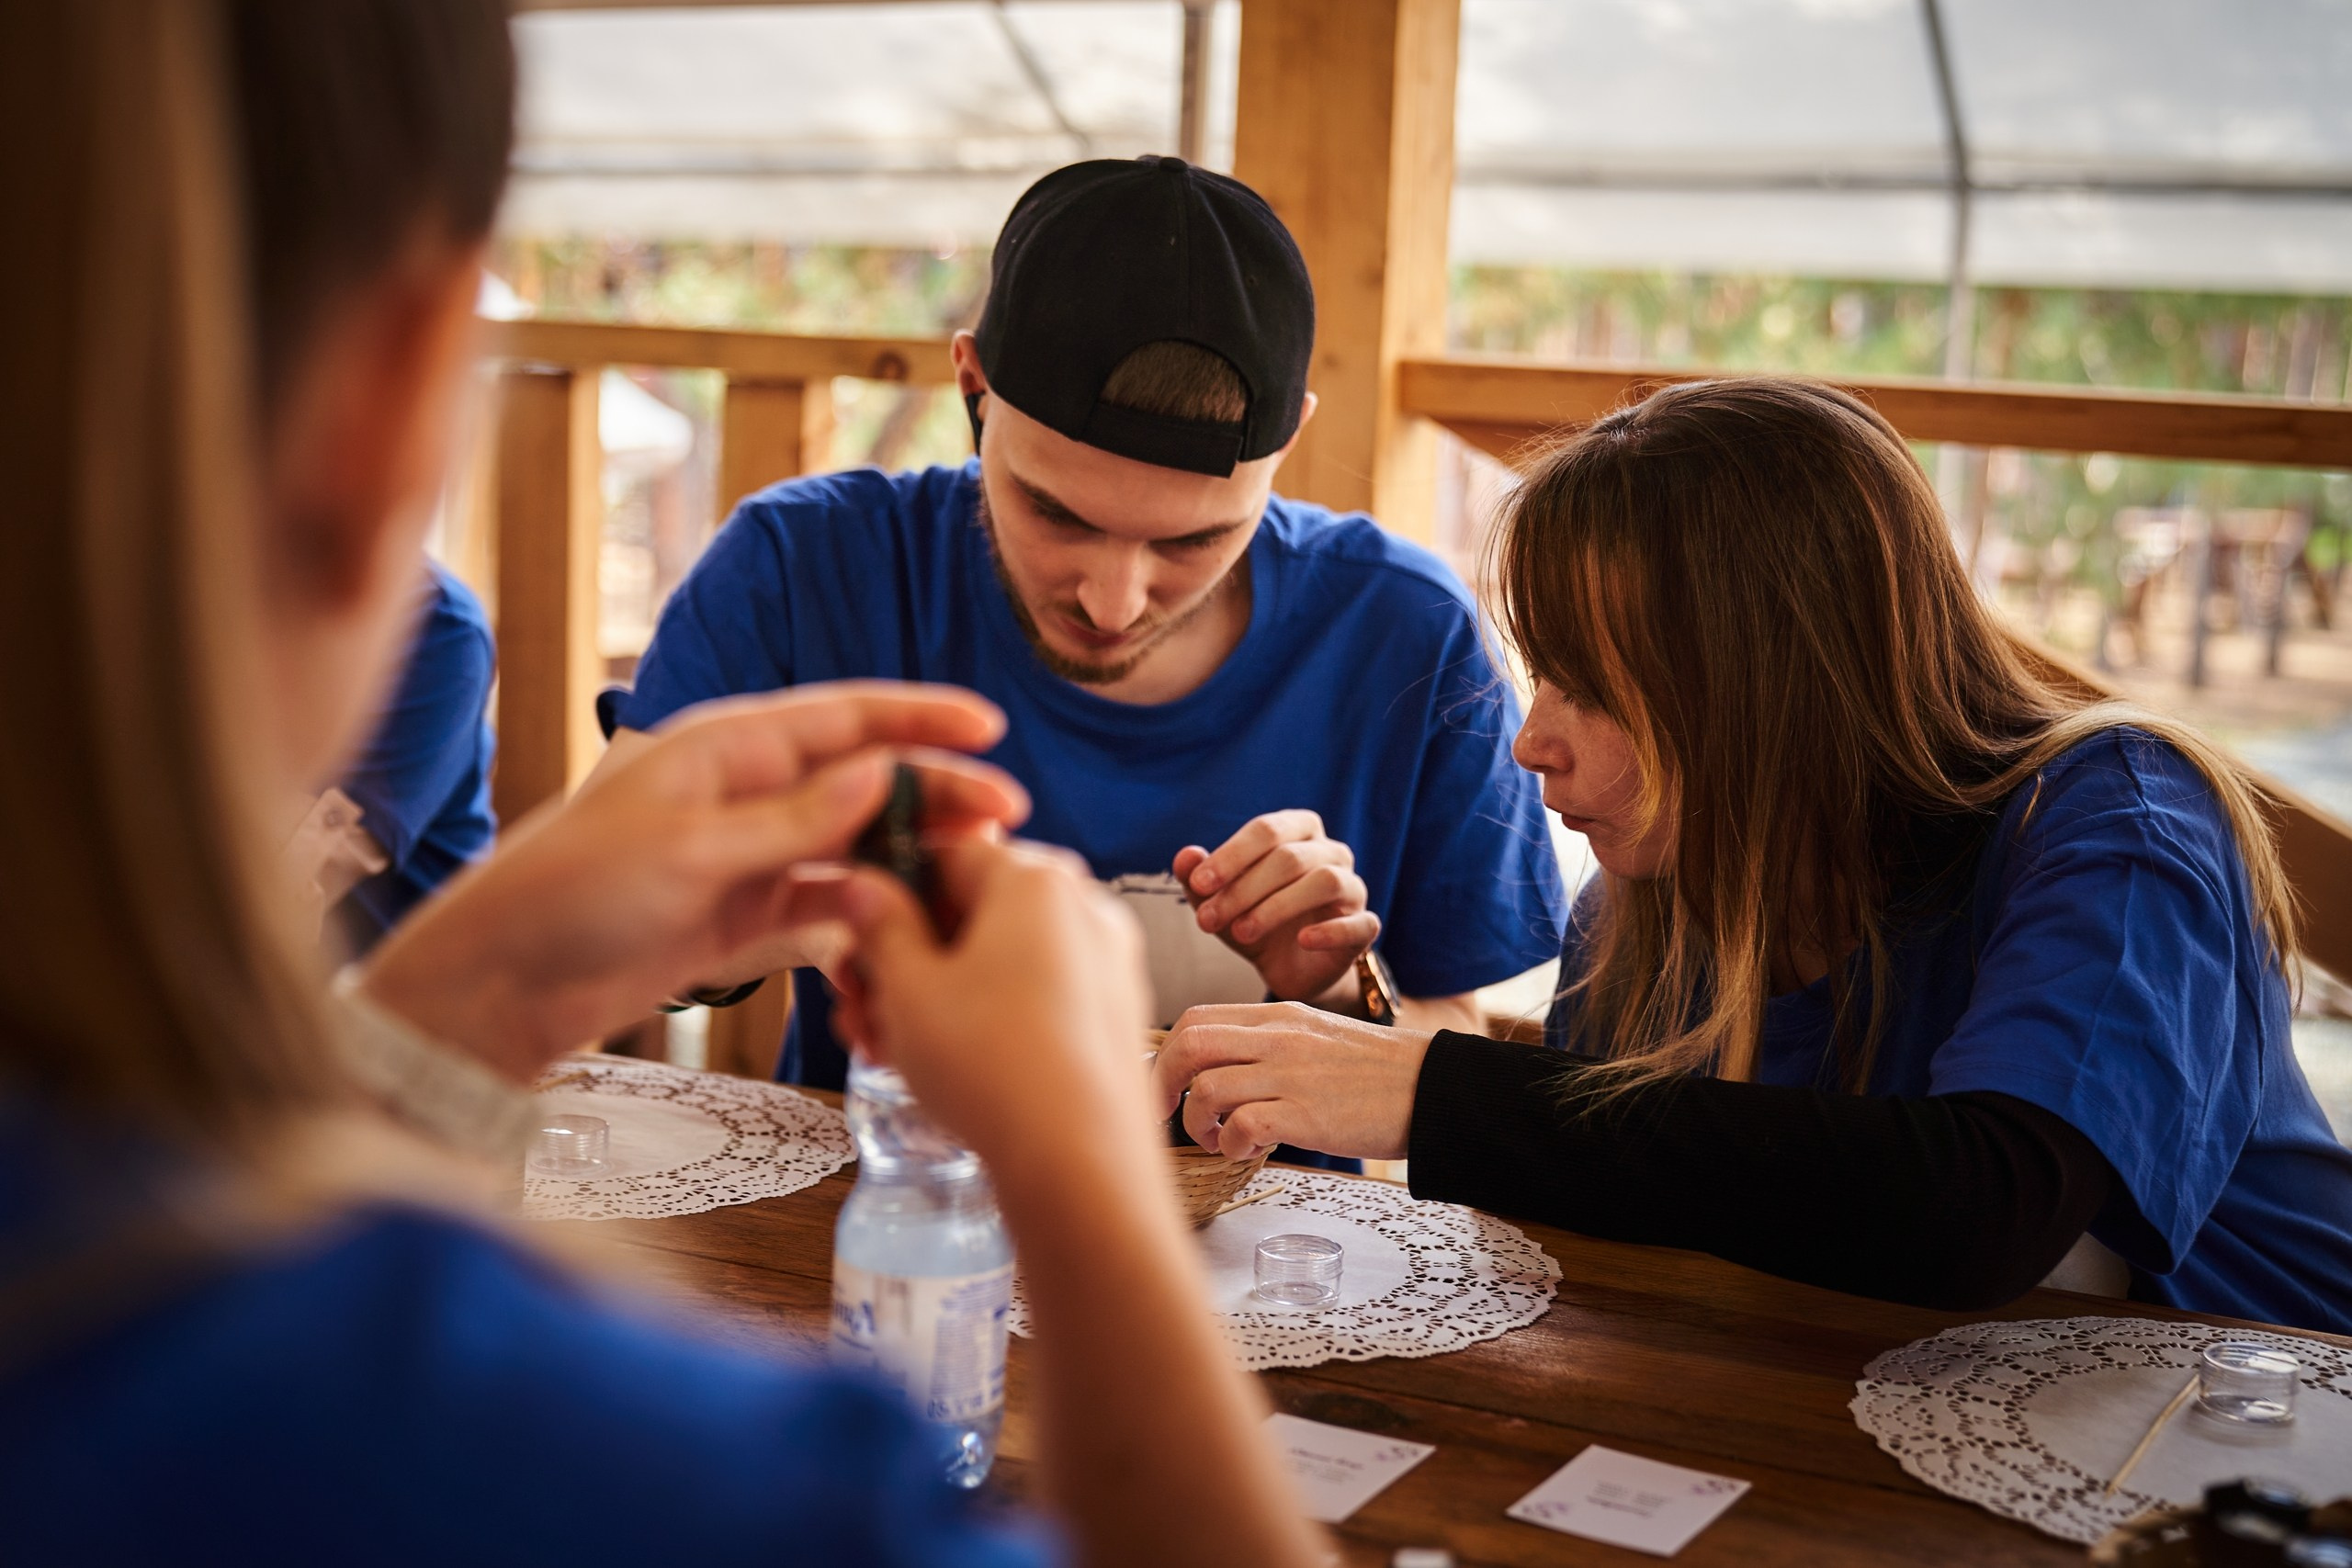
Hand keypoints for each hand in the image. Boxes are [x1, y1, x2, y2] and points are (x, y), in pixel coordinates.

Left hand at [359, 682, 1027, 1078]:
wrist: (503, 982)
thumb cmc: (573, 893)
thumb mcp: (691, 849)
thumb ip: (795, 817)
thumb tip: (885, 771)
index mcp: (727, 748)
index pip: (844, 718)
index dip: (919, 718)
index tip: (988, 726)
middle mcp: (745, 792)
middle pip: (862, 781)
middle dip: (935, 792)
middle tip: (1007, 815)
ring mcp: (747, 855)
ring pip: (852, 844)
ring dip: (911, 854)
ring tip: (973, 872)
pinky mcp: (742, 915)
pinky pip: (825, 904)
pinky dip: (868, 912)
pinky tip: (910, 924)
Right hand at [836, 837, 1159, 1195]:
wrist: (1082, 1163)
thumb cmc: (992, 1067)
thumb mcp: (909, 989)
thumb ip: (881, 926)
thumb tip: (864, 887)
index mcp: (1034, 878)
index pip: (944, 855)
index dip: (886, 895)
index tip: (852, 939)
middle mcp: (1084, 906)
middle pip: (972, 911)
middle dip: (905, 957)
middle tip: (857, 1005)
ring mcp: (1108, 961)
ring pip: (1000, 959)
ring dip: (935, 994)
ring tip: (884, 1046)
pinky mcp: (1115, 1014)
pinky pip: (1037, 995)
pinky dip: (986, 1016)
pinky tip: (939, 1065)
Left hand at [1154, 1002, 1431, 1161]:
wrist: (1432, 1088)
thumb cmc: (1374, 1072)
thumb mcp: (1315, 1037)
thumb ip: (1267, 1045)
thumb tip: (1213, 1073)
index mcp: (1277, 1015)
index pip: (1196, 1019)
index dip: (1164, 1055)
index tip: (1160, 1087)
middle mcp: (1278, 1037)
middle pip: (1188, 1046)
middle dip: (1160, 1085)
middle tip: (1160, 1118)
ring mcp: (1290, 1074)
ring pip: (1206, 1089)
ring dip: (1197, 1123)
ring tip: (1217, 1139)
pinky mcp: (1305, 1114)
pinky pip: (1240, 1126)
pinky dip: (1231, 1144)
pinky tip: (1248, 1150)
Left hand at [1173, 810, 1378, 1002]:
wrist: (1290, 969)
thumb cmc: (1256, 922)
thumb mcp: (1221, 903)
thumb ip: (1200, 880)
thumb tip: (1184, 856)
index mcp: (1298, 832)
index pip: (1268, 829)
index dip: (1231, 855)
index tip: (1199, 883)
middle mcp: (1331, 852)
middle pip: (1290, 857)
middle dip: (1243, 888)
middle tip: (1207, 919)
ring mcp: (1353, 888)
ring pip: (1325, 881)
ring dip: (1276, 907)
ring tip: (1242, 932)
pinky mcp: (1364, 927)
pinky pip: (1359, 922)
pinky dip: (1330, 931)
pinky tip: (1303, 940)